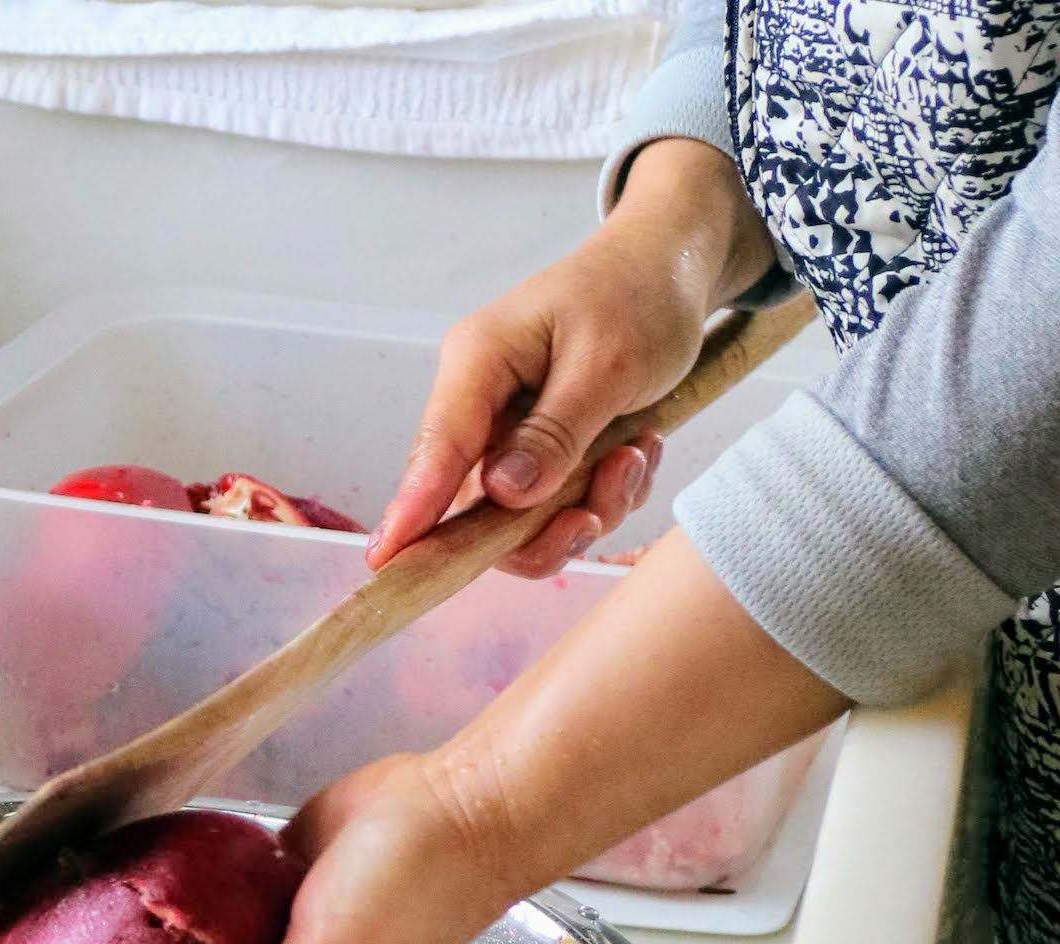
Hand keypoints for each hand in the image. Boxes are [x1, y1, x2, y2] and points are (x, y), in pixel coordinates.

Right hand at [367, 138, 775, 579]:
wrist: (673, 265)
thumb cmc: (638, 294)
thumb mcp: (606, 364)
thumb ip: (554, 433)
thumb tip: (503, 495)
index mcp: (478, 363)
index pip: (437, 449)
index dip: (412, 512)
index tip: (386, 563)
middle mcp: (481, 404)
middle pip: (479, 505)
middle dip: (546, 524)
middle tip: (602, 504)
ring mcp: (511, 431)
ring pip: (526, 516)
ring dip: (591, 505)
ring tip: (636, 454)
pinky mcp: (542, 449)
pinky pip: (561, 504)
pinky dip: (607, 493)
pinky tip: (636, 447)